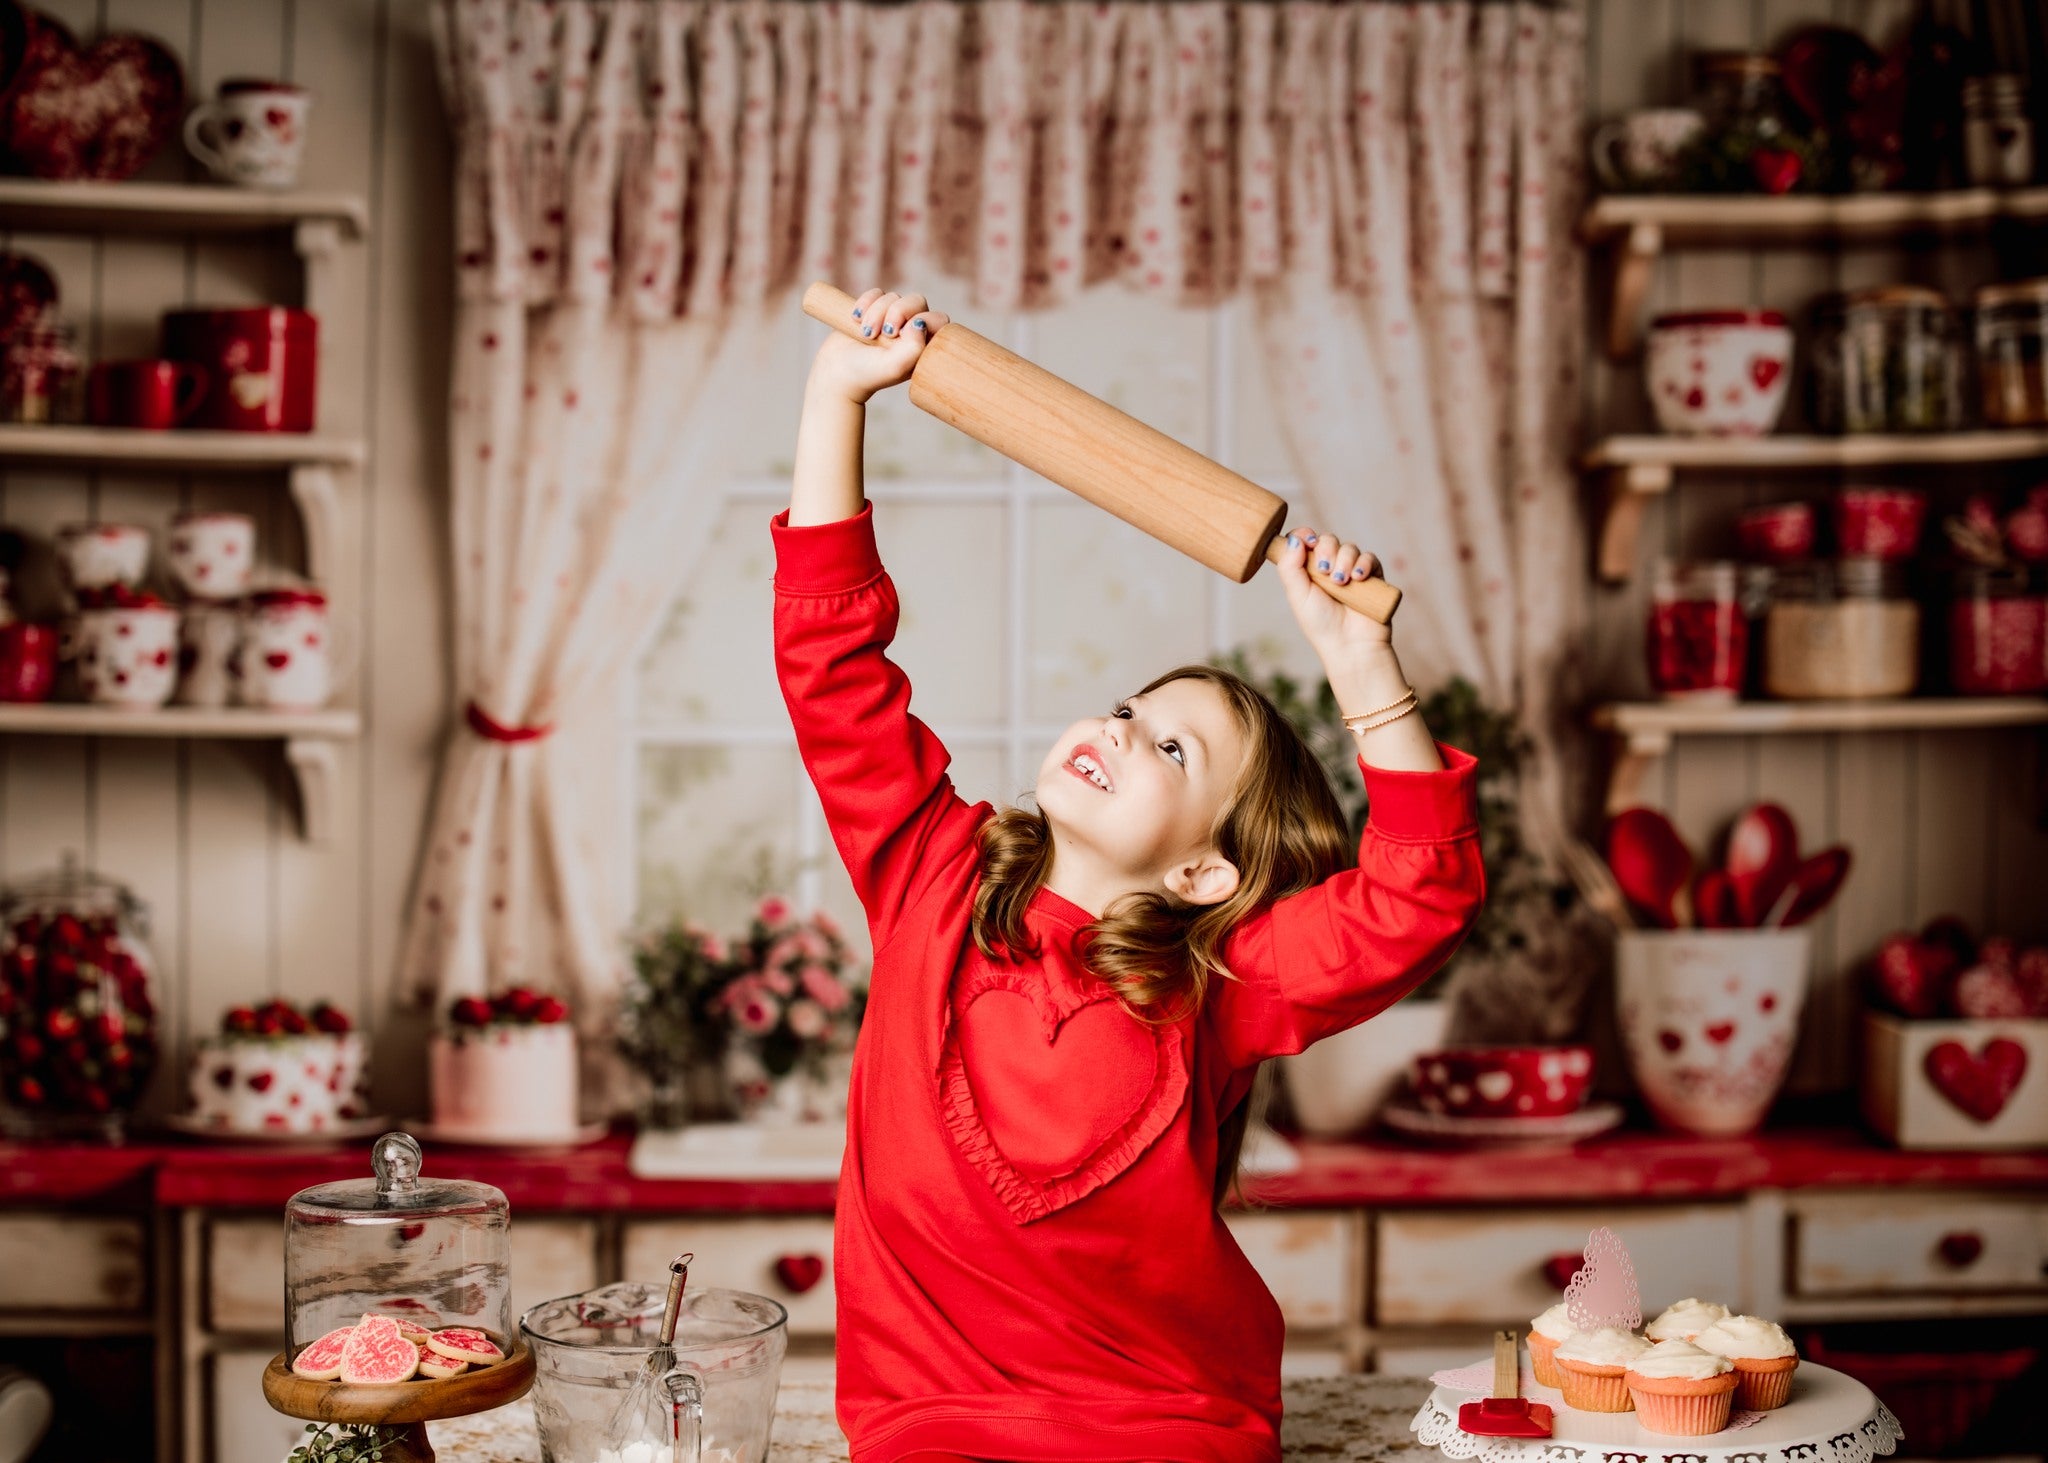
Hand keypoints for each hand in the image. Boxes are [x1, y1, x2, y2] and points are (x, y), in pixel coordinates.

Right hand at [809, 288, 949, 403]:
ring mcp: (892, 319)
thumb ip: (914, 348)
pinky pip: (876, 293)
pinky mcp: (873, 310)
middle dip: (898, 312)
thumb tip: (919, 323)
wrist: (837, 372)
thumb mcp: (895, 367)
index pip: (938, 320)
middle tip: (885, 333)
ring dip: (876, 312)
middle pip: (917, 301)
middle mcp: (910, 331)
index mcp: (923, 346)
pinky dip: (865, 303)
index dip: (924, 321)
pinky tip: (855, 319)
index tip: (903, 336)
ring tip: (866, 334)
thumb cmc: (868, 374)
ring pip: (893, 297)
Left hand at [1272, 525, 1395, 666]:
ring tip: (1341, 582)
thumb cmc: (1321, 625)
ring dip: (1345, 560)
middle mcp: (1330, 569)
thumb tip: (1293, 540)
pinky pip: (1371, 558)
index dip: (1305, 535)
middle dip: (1327, 550)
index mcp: (1309, 572)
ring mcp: (1352, 572)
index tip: (1308, 541)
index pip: (1306, 542)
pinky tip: (1358, 577)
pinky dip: (1365, 563)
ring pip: (1350, 548)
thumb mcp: (1298, 596)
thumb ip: (1290, 567)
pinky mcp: (1373, 578)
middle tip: (1325, 572)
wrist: (1351, 646)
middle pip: (1329, 540)